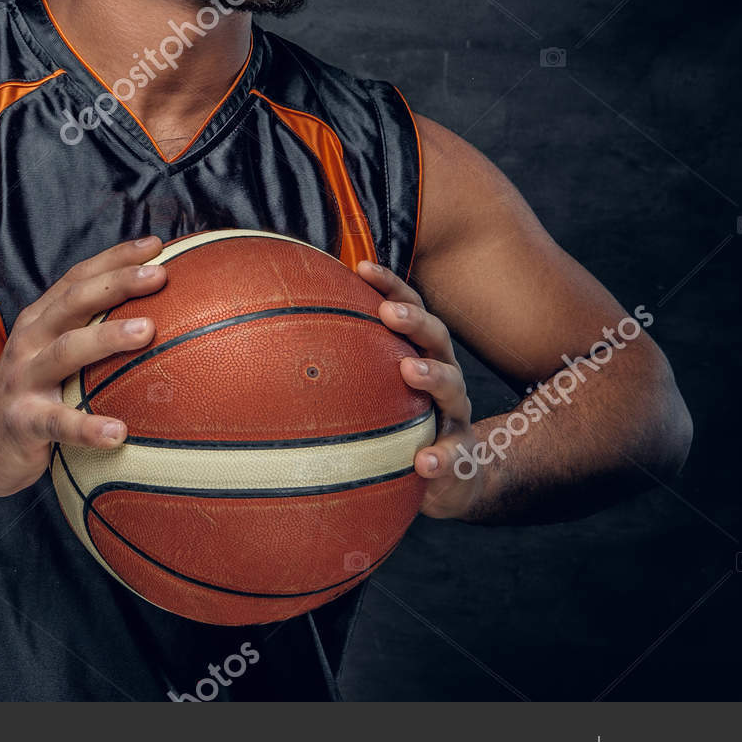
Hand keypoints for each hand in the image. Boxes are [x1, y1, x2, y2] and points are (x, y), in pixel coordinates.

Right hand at [0, 236, 167, 497]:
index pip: (78, 278)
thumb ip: (90, 334)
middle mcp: (29, 341)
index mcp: (40, 321)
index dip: (115, 258)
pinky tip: (119, 433)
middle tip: (160, 275)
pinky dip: (88, 427)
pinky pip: (58, 423)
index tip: (156, 246)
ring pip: (66, 351)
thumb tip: (160, 320)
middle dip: (117, 284)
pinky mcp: (22, 421)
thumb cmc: (33, 395)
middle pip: (74, 302)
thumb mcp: (53, 356)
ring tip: (147, 331)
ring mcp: (22, 379)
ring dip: (106, 338)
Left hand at [355, 260, 485, 519]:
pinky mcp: (459, 454)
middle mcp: (443, 375)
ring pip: (452, 387)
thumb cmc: (403, 418)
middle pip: (436, 338)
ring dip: (433, 376)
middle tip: (389, 313)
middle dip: (414, 321)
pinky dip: (440, 457)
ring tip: (410, 371)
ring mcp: (454, 414)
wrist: (452, 474)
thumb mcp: (378, 387)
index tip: (362, 267)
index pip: (409, 309)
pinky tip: (422, 462)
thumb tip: (282, 332)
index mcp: (421, 353)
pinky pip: (452, 456)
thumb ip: (348, 361)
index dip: (390, 285)